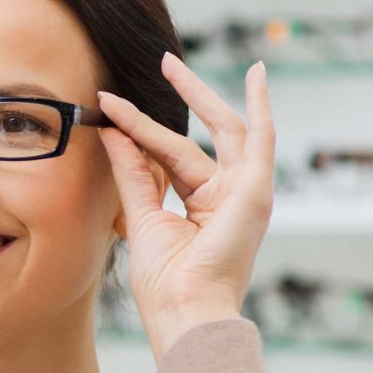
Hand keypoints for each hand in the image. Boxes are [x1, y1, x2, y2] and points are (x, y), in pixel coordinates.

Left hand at [97, 52, 274, 362]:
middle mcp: (227, 196)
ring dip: (195, 94)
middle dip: (183, 98)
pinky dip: (260, 105)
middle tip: (162, 62)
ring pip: (218, 130)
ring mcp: (244, 192)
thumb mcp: (141, 217)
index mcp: (203, 208)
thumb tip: (112, 132)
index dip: (142, 132)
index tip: (113, 110)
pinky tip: (256, 74)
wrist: (184, 310)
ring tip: (168, 63)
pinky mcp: (255, 190)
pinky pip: (260, 137)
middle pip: (204, 135)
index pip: (172, 157)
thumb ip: (132, 172)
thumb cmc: (164, 282)